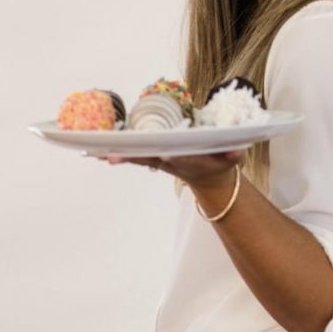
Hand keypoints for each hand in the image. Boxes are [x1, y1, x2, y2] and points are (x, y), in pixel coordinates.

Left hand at [95, 149, 245, 188]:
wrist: (210, 181)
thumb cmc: (219, 164)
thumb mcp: (231, 159)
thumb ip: (234, 154)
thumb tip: (238, 150)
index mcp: (185, 160)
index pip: (171, 157)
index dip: (162, 155)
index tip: (151, 152)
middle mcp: (167, 160)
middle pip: (145, 156)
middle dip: (128, 155)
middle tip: (109, 154)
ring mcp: (158, 160)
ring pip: (134, 156)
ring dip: (116, 154)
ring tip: (94, 151)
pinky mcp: (153, 158)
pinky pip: (132, 154)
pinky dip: (116, 152)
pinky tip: (97, 151)